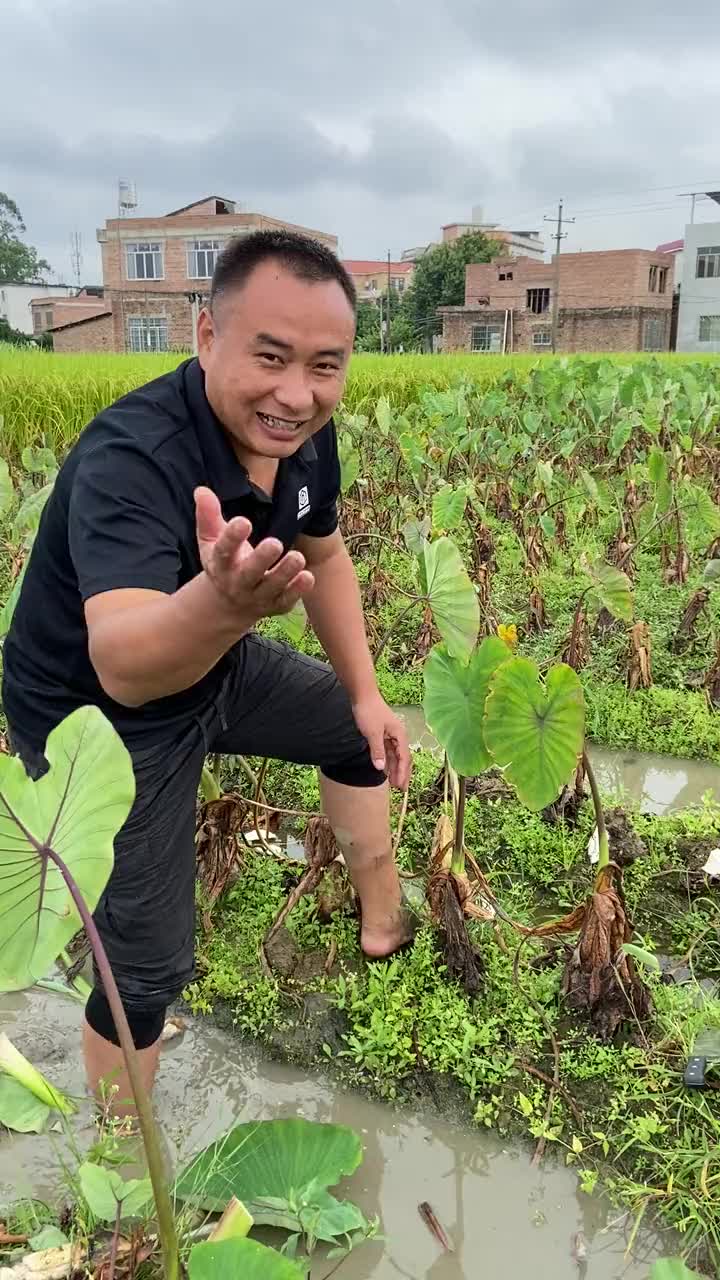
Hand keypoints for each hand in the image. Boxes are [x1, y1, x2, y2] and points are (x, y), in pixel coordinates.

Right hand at [195, 487, 314, 622]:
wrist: (228, 604)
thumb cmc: (223, 562)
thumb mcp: (211, 539)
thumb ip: (208, 515)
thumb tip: (202, 490)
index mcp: (220, 564)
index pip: (224, 551)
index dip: (232, 537)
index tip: (244, 522)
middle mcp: (237, 583)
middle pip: (249, 573)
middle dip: (261, 559)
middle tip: (275, 543)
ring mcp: (257, 596)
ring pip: (271, 587)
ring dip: (285, 573)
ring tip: (298, 556)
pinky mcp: (275, 604)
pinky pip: (286, 599)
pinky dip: (298, 590)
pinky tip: (308, 576)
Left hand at [352, 693, 411, 789]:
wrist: (363, 695)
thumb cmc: (369, 711)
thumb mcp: (372, 733)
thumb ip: (377, 751)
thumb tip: (381, 768)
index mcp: (400, 735)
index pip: (404, 758)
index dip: (402, 773)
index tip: (400, 786)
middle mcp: (398, 736)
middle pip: (403, 758)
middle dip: (403, 773)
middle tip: (401, 789)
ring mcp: (391, 735)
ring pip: (395, 755)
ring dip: (395, 769)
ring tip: (393, 783)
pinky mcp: (383, 733)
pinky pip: (388, 751)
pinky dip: (388, 761)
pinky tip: (385, 769)